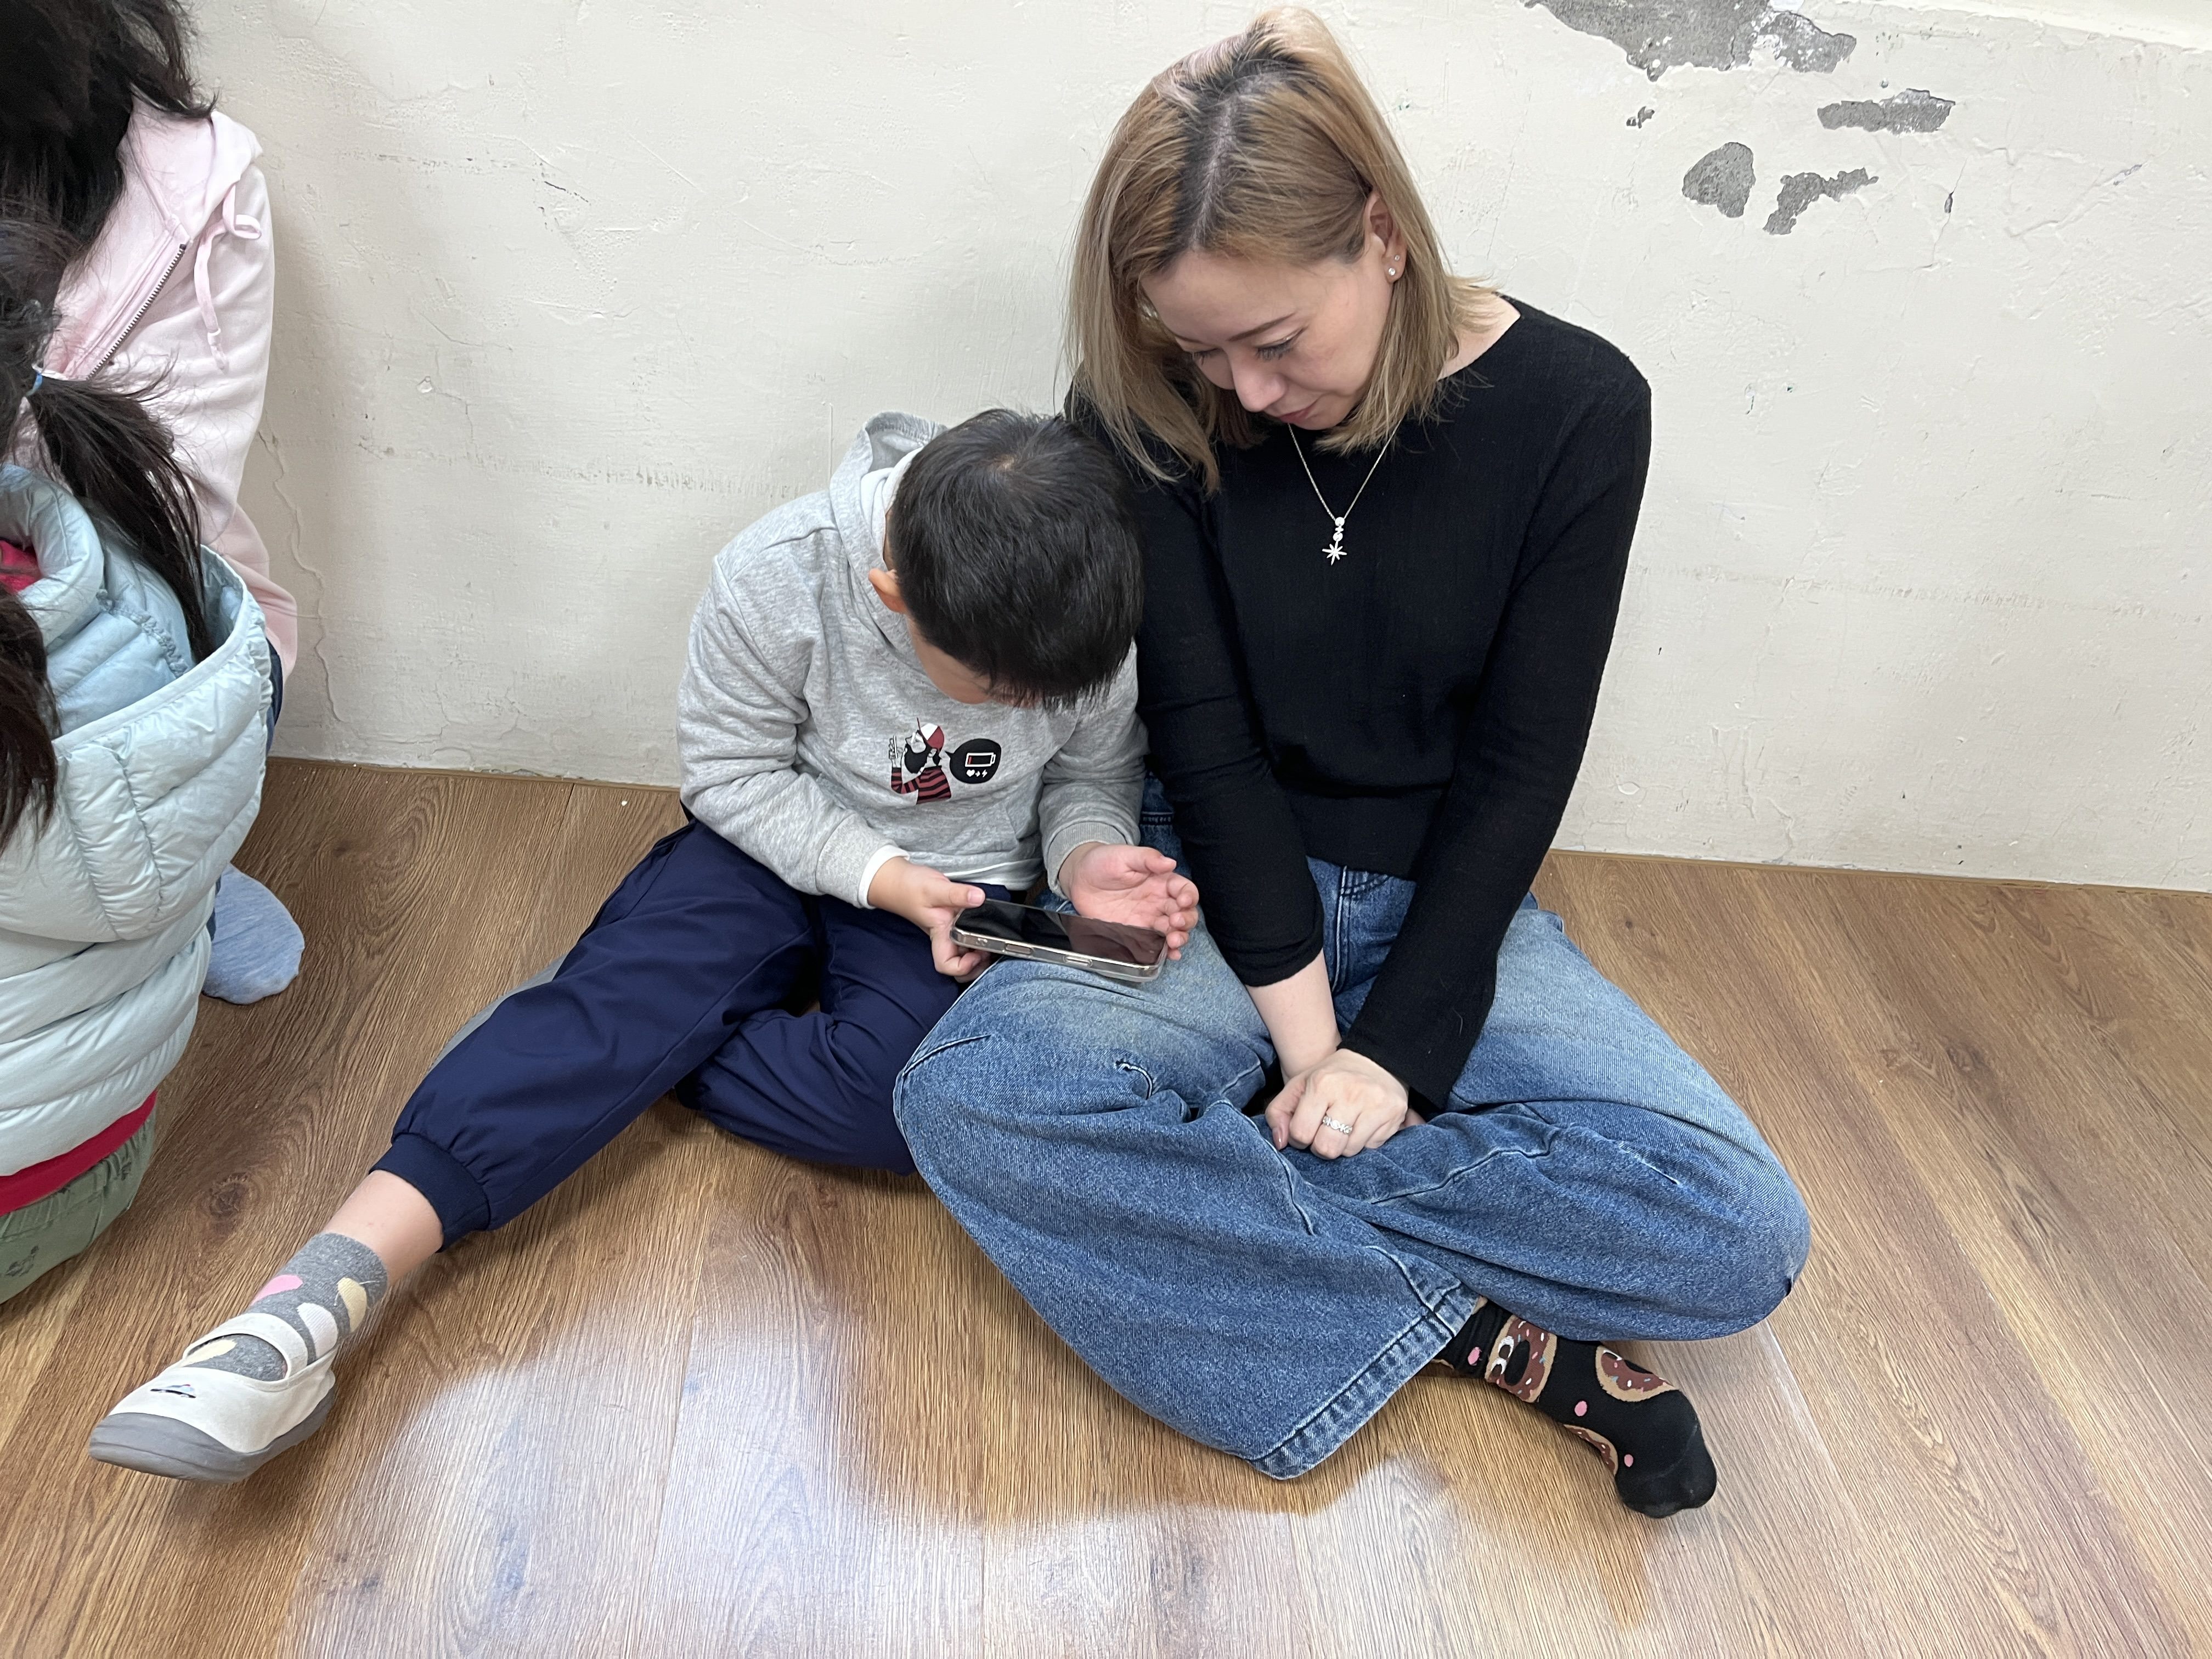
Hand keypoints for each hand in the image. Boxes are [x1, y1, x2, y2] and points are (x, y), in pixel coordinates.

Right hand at [868, 857, 989, 978]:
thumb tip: (978, 898)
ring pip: (964, 954)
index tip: (977, 952)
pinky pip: (966, 939)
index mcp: (939, 934)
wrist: (897, 880)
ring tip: (989, 939)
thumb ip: (957, 893)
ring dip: (979, 953)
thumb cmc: (909, 887)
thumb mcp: (935, 887)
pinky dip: (977, 937)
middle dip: (977, 966)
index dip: (963, 967)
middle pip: (959, 967)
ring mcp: (948, 932)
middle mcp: (944, 937)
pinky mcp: (951, 923)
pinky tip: (985, 925)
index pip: (947, 965)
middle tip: (990, 949)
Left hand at [1058, 842, 1199, 956]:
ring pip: (1173, 931)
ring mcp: (1148, 919)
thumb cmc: (1103, 862)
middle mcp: (1159, 901)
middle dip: (1186, 920)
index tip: (1183, 901)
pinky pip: (1155, 944)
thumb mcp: (1125, 855)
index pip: (1184, 889)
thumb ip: (1147, 858)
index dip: (1188, 896)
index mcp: (1161, 881)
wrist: (1079, 879)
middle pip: (1185, 913)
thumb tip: (1170, 862)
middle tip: (1176, 922)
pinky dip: (1165, 951)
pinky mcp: (1135, 932)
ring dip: (1179, 937)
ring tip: (1174, 941)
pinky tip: (1170, 954)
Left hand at [1267, 1048, 1410, 1158]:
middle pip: (1327, 1148)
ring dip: (1343, 1145)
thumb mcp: (1300, 1084)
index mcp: (1322, 1084)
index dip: (1299, 1138)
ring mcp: (1375, 1104)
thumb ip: (1279, 1112)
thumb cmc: (1332, 1077)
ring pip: (1350, 1151)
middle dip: (1321, 1146)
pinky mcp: (1394, 1114)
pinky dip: (1363, 1142)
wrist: (1376, 1059)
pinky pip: (1372, 1147)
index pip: (1301, 1133)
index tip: (1306, 1128)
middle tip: (1324, 1133)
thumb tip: (1280, 1143)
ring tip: (1344, 1127)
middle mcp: (1350, 1094)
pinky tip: (1362, 1125)